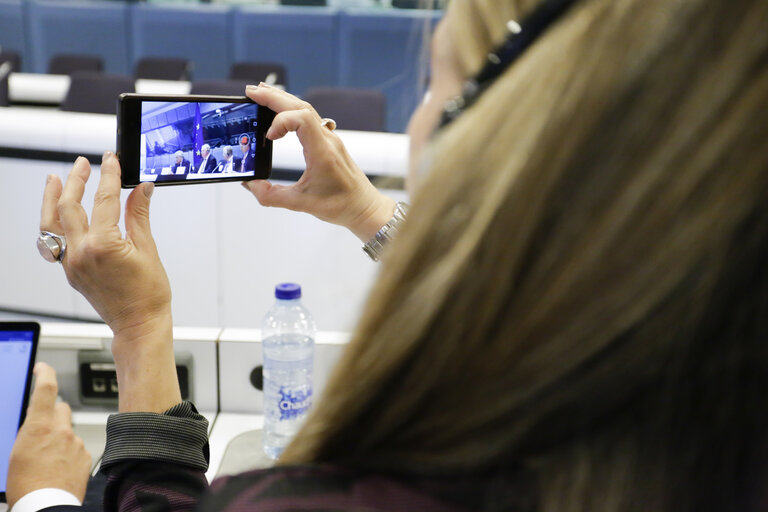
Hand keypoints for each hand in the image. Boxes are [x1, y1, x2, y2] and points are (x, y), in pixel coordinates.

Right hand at [6, 363, 90, 507]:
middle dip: (51, 413)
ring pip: (69, 429)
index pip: (46, 389)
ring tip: (47, 457)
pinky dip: (69, 452)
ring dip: (60, 436)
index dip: (45, 373)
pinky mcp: (85, 456)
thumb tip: (33, 426)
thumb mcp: (15, 454)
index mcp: (39, 428)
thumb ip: (28, 434)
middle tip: (41, 428)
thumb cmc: (26, 487)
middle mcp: (61, 431)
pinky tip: (59, 467)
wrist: (47, 507)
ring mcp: (75, 443)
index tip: (42, 368)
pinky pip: (77, 446)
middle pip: (60, 408)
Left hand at [40, 154, 180, 411]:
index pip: (104, 199)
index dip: (109, 175)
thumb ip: (139, 215)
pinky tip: (58, 212)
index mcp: (103, 245)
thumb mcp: (149, 249)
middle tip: (85, 163)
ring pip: (52, 223)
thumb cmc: (149, 295)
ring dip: (53, 198)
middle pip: (70, 205)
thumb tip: (142, 189)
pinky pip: (54, 241)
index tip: (112, 160)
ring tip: (56, 179)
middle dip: (76, 180)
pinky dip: (54, 223)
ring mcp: (71, 263)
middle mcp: (81, 253)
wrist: (139, 324)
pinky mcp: (69, 271)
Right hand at [244, 83, 395, 240]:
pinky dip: (292, 109)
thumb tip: (250, 184)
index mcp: (323, 152)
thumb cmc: (341, 205)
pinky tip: (281, 111)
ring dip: (283, 99)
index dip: (281, 122)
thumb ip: (272, 196)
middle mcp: (327, 140)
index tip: (269, 137)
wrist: (365, 207)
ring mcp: (329, 139)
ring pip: (306, 109)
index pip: (302, 119)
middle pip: (300, 106)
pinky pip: (310, 118)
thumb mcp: (302, 204)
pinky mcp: (328, 142)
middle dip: (274, 97)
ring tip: (261, 93)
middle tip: (251, 92)